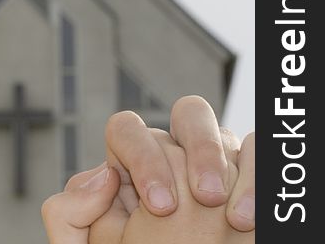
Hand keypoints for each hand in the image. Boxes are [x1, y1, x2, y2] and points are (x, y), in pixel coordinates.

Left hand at [41, 95, 254, 242]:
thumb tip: (104, 176)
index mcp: (131, 164)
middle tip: (205, 195)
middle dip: (199, 149)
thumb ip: (70, 214)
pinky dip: (262, 177)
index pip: (128, 127)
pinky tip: (254, 219)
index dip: (143, 155)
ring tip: (233, 216)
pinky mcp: (249, 183)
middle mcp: (174, 156)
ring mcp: (216, 165)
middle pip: (187, 113)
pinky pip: (261, 154)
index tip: (160, 205)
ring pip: (225, 131)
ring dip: (229, 163)